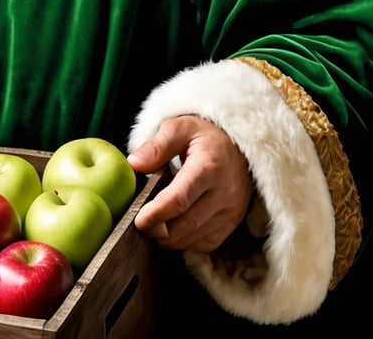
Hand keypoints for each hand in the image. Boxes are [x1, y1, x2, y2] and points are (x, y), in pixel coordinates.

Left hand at [128, 114, 252, 252]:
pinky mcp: (232, 224)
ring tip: (155, 223)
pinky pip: (205, 244)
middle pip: (185, 225)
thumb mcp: (180, 128)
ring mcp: (230, 211)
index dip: (156, 214)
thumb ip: (156, 146)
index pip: (179, 200)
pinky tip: (175, 228)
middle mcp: (223, 193)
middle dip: (159, 229)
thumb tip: (134, 164)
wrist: (238, 148)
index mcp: (208, 167)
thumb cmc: (205, 137)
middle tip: (141, 223)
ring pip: (194, 238)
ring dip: (170, 237)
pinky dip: (186, 241)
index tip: (138, 220)